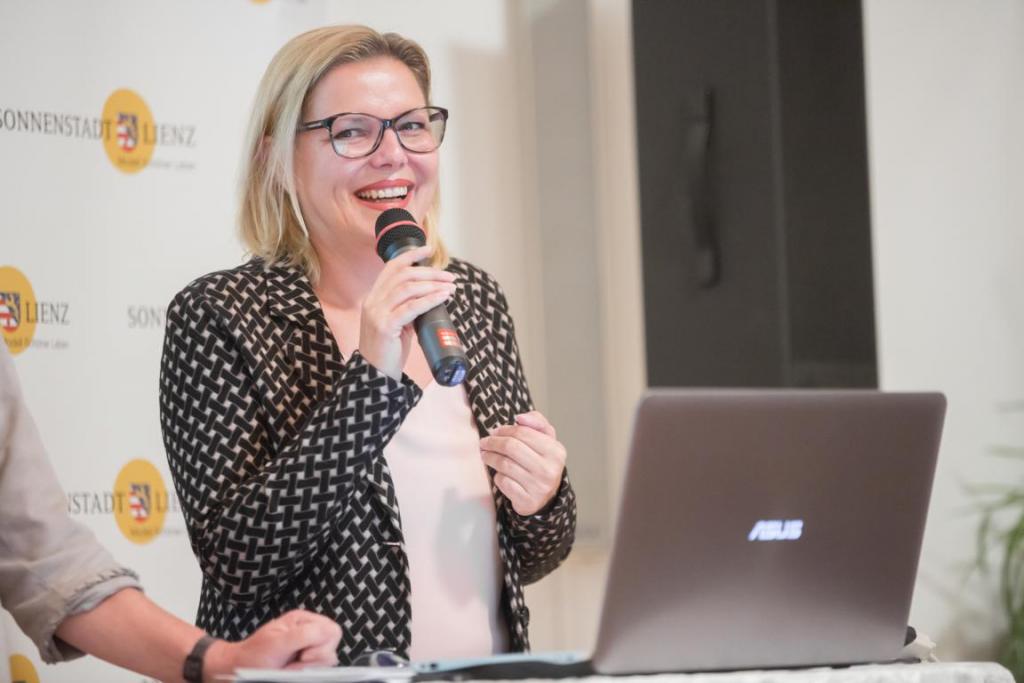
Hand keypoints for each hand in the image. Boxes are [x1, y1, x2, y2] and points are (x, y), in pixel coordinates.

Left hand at [204, 609, 341, 679]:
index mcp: (304, 621)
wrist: (237, 669)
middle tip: (292, 664)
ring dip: (307, 669)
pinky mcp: (305, 665)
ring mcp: (308, 650)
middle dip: (314, 660)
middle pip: (332, 648)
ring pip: (327, 662)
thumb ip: (304, 634)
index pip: (332, 630)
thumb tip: (329, 633)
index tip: (303, 653)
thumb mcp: (277, 642)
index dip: (323, 644)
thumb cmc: (254, 654)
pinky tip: (290, 673)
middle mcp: (309, 634)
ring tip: (288, 670)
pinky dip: (304, 674)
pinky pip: (317, 671)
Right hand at [359, 244, 455, 378]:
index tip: (428, 249)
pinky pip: (410, 308)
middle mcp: (373, 302)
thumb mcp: (397, 324)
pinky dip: (429, 300)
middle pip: (403, 276)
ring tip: (450, 287)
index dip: (410, 255)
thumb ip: (408, 308)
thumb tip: (432, 296)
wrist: (375, 375)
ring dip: (432, 284)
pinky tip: (442, 297)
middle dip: (430, 273)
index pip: (391, 268)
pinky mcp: (385, 327)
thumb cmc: (388, 350)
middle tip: (450, 277)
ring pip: (407, 289)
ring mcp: (377, 314)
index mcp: (374, 298)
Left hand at [480, 411, 566, 515]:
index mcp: (556, 451)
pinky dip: (497, 475)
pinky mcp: (527, 501)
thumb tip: (520, 418)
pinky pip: (503, 482)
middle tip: (484, 442)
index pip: (524, 432)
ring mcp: (539, 487)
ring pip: (504, 464)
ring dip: (490, 457)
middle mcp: (549, 469)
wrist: (546, 497)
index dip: (505, 430)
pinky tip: (499, 473)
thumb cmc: (541, 462)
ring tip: (485, 454)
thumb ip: (537, 422)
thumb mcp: (546, 440)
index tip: (494, 431)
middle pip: (511, 447)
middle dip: (493, 442)